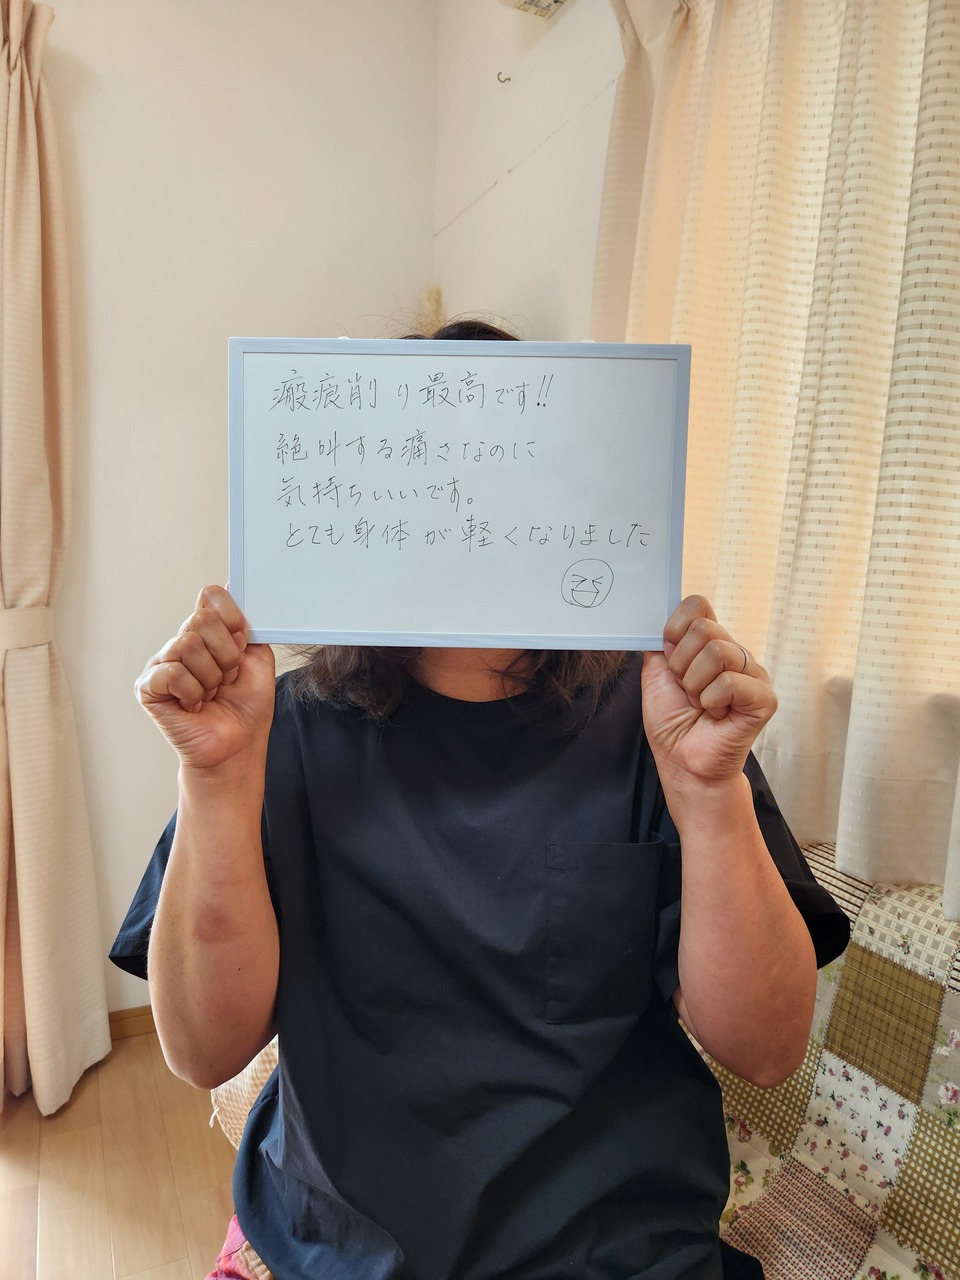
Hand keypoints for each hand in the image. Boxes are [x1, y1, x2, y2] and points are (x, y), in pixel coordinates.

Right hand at [135, 585, 275, 770]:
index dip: (232, 619)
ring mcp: (162, 664)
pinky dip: (193, 693)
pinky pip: (173, 673)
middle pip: (202, 618)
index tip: (243, 644)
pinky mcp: (148, 686)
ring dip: (212, 677)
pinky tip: (194, 705)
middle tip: (228, 679)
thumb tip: (229, 584)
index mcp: (206, 633)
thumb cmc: (246, 707)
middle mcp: (181, 643)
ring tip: (211, 694)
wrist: (237, 746)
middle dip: (227, 654)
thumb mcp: (257, 659)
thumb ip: (246, 625)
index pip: (211, 597)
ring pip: (189, 645)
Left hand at [641, 595, 776, 785]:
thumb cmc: (673, 722)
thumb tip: (663, 618)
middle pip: (704, 627)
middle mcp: (734, 653)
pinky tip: (716, 714)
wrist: (683, 762)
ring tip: (699, 703)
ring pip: (717, 652)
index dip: (675, 627)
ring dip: (694, 685)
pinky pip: (730, 682)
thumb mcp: (655, 675)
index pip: (697, 604)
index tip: (668, 656)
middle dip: (681, 664)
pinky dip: (711, 701)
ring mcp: (753, 674)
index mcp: (709, 643)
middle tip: (685, 689)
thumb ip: (660, 643)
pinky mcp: (764, 698)